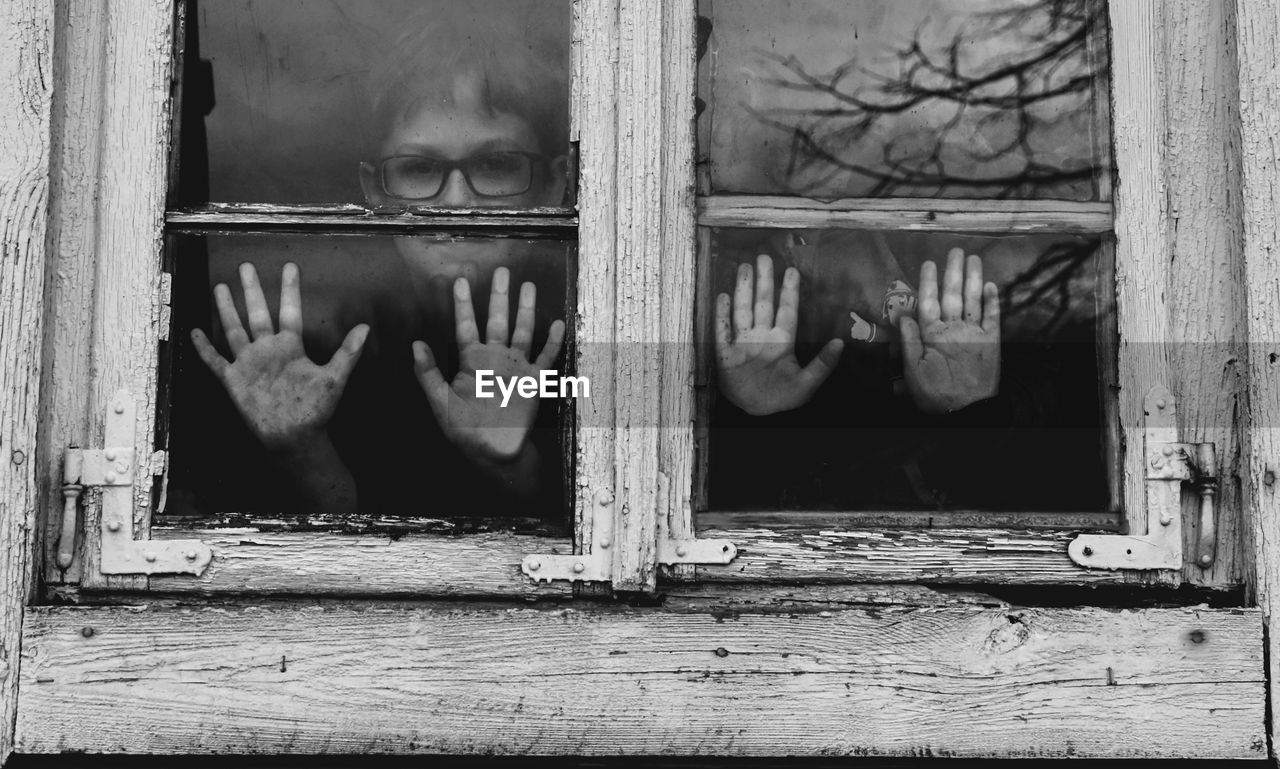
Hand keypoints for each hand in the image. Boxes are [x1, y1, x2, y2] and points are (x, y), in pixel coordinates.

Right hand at [191, 262, 368, 450]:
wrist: (294, 435)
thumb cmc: (316, 409)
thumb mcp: (335, 378)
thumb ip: (348, 352)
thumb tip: (365, 328)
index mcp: (291, 347)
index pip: (289, 311)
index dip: (290, 289)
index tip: (290, 267)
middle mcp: (268, 350)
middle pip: (257, 313)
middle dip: (252, 290)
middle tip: (246, 266)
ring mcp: (250, 363)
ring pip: (235, 329)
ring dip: (227, 309)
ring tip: (221, 287)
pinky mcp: (234, 379)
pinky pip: (215, 360)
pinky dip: (204, 347)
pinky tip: (195, 332)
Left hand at [413, 267, 564, 463]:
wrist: (491, 452)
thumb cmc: (463, 430)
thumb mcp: (440, 402)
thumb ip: (428, 374)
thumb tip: (416, 344)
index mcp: (471, 362)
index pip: (466, 326)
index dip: (463, 305)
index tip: (460, 281)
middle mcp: (494, 359)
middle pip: (497, 321)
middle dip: (499, 297)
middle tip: (503, 272)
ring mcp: (515, 368)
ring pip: (522, 332)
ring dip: (525, 310)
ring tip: (528, 286)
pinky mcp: (533, 382)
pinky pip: (545, 358)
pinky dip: (552, 342)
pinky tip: (558, 323)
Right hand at [715, 254, 843, 415]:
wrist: (757, 414)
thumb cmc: (783, 398)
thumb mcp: (807, 384)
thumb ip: (823, 365)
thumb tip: (839, 343)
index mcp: (781, 342)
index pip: (786, 311)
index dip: (789, 291)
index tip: (792, 270)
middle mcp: (761, 337)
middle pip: (762, 304)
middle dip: (763, 281)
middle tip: (763, 258)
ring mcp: (742, 344)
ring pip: (742, 311)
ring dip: (742, 290)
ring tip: (744, 268)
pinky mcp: (725, 355)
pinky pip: (722, 331)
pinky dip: (722, 314)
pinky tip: (723, 296)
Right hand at [898, 248, 1000, 413]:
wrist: (969, 412)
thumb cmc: (937, 395)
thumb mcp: (913, 373)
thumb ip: (909, 343)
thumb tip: (903, 317)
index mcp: (933, 336)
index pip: (928, 302)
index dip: (928, 282)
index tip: (928, 263)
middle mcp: (955, 330)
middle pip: (953, 295)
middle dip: (953, 271)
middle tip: (955, 251)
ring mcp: (976, 334)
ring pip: (974, 300)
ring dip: (973, 277)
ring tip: (973, 259)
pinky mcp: (993, 343)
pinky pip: (994, 317)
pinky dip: (993, 301)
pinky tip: (992, 285)